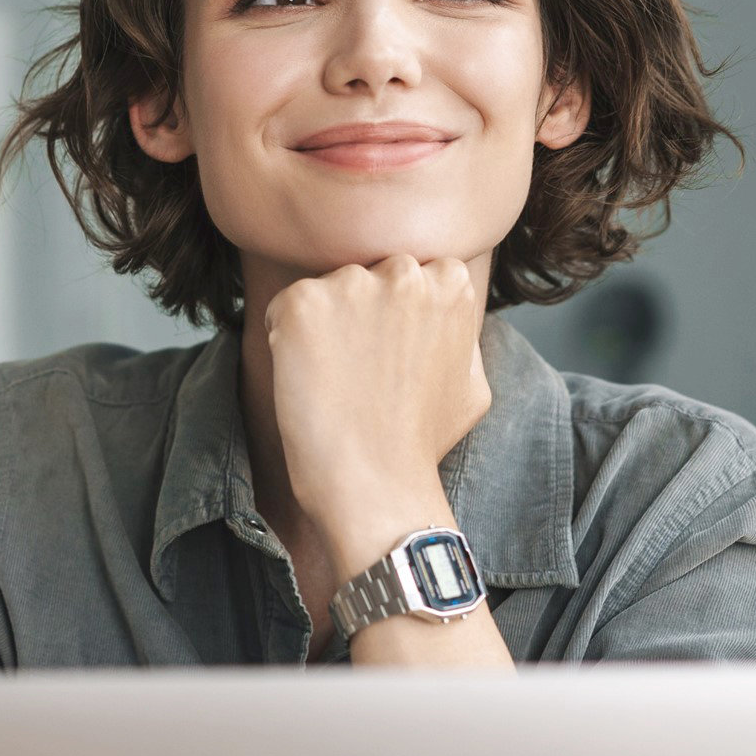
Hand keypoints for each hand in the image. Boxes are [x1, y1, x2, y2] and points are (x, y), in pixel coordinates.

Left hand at [263, 254, 492, 548]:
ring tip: (335, 381)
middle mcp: (404, 272)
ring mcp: (352, 284)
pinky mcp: (303, 304)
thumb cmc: (421, 443)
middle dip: (358, 311)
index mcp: (450, 282)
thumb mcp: (472, 382)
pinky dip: (285, 339)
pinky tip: (307, 380)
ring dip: (323, 325)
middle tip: (358, 370)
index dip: (393, 315)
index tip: (389, 356)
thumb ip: (461, 334)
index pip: (409, 272)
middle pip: (366, 273)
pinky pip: (283, 308)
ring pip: (326, 290)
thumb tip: (449, 312)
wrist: (375, 484)